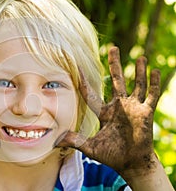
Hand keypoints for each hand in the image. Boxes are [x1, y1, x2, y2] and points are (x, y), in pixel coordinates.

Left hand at [57, 47, 160, 178]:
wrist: (130, 163)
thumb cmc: (111, 155)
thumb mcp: (90, 147)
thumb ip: (75, 140)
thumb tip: (55, 140)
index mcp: (104, 112)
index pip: (91, 93)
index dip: (83, 80)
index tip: (76, 66)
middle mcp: (118, 106)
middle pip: (117, 80)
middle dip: (115, 64)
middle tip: (113, 47)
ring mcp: (133, 108)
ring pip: (136, 85)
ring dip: (139, 71)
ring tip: (141, 57)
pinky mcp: (146, 113)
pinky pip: (152, 96)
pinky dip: (154, 84)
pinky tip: (155, 71)